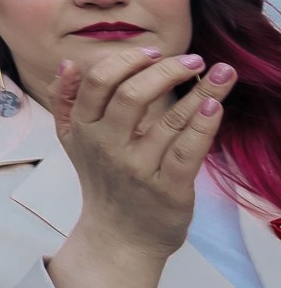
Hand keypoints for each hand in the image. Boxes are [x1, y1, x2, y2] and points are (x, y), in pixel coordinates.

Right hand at [54, 47, 235, 262]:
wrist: (119, 236)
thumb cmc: (101, 180)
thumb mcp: (72, 140)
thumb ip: (65, 100)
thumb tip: (69, 63)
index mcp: (83, 128)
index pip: (100, 82)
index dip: (127, 60)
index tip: (154, 51)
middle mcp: (106, 146)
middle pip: (132, 96)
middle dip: (165, 70)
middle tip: (192, 59)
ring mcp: (137, 168)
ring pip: (167, 121)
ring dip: (200, 91)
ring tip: (222, 72)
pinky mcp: (168, 189)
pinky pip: (188, 152)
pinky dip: (203, 126)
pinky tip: (215, 106)